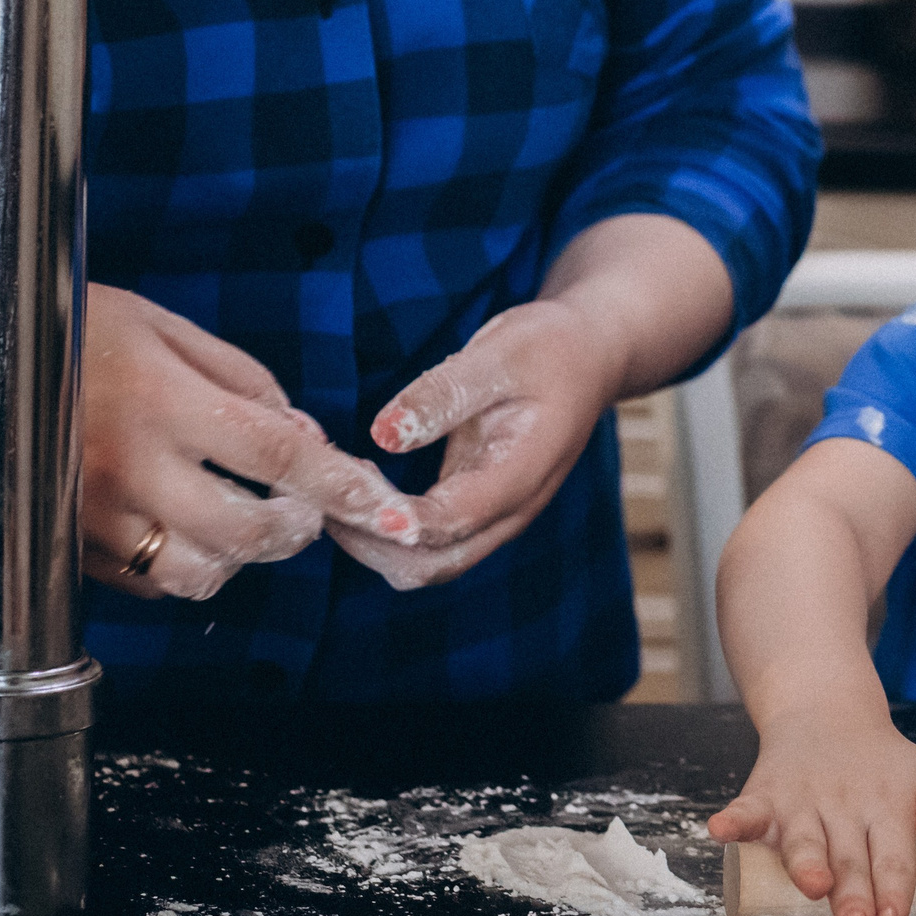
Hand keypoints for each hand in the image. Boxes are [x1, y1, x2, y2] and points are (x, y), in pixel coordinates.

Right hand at [80, 285, 418, 600]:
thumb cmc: (71, 334)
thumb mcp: (164, 327)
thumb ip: (243, 380)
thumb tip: (307, 437)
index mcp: (163, 402)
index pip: (276, 454)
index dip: (341, 484)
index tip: (384, 503)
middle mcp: (132, 469)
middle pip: (247, 533)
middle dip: (298, 530)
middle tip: (308, 509)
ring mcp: (97, 518)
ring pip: (202, 574)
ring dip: (245, 555)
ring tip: (249, 517)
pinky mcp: (72, 550)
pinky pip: (153, 584)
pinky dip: (190, 567)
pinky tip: (193, 528)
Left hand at [334, 298, 618, 590]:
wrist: (591, 358)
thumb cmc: (549, 350)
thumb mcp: (500, 354)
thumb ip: (443, 395)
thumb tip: (384, 434)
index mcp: (523, 473)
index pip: (455, 520)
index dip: (400, 522)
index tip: (351, 504)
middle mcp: (509, 510)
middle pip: (433, 565)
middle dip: (370, 542)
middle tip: (323, 492)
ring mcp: (492, 515)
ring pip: (423, 562)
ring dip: (371, 539)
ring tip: (332, 485)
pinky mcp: (473, 507)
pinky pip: (423, 540)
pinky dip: (382, 527)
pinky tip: (355, 481)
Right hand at [706, 703, 915, 915]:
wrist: (825, 710)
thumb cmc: (879, 762)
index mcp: (886, 805)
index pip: (894, 854)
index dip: (893, 887)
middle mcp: (843, 805)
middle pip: (848, 857)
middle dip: (852, 893)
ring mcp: (801, 801)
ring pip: (802, 839)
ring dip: (805, 862)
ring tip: (812, 886)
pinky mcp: (764, 795)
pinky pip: (746, 810)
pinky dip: (734, 822)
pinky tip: (722, 830)